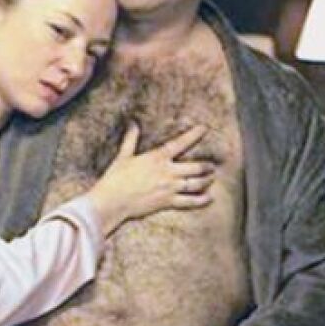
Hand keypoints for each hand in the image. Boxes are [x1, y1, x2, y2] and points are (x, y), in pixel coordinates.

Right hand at [87, 124, 214, 235]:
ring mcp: (170, 188)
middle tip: (211, 165)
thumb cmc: (115, 178)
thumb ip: (131, 139)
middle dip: (206, 166)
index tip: (204, 129)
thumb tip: (132, 123)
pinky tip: (209, 198)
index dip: (193, 135)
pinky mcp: (168, 202)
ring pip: (196, 184)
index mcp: (157, 158)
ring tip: (211, 178)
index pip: (179, 143)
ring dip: (206, 180)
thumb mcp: (123, 156)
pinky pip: (190, 201)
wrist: (113, 201)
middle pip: (195, 167)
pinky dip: (201, 200)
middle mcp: (167, 172)